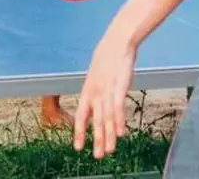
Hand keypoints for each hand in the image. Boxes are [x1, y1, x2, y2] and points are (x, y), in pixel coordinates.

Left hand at [73, 34, 135, 158]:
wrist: (116, 43)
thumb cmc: (107, 58)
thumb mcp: (98, 76)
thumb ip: (97, 90)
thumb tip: (97, 101)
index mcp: (88, 91)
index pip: (81, 116)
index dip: (79, 132)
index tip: (78, 148)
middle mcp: (95, 93)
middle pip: (95, 121)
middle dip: (97, 140)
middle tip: (97, 157)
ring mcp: (106, 90)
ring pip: (106, 118)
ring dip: (108, 136)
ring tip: (109, 151)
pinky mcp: (119, 87)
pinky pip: (118, 107)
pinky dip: (119, 121)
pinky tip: (120, 133)